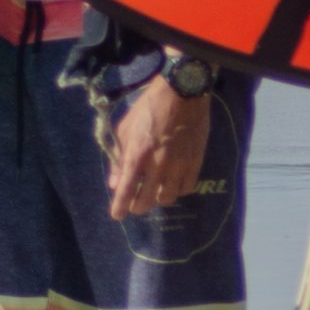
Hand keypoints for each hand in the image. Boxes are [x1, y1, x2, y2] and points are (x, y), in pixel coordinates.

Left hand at [105, 77, 210, 219]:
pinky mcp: (195, 163)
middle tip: (134, 204)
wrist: (182, 94)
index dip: (120, 207)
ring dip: (157, 199)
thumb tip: (114, 182)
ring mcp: (178, 166)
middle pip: (146, 201)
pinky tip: (172, 185)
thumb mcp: (125, 128)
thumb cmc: (148, 107)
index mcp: (137, 155)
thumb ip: (119, 156)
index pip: (125, 191)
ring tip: (153, 193)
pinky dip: (177, 191)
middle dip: (137, 206)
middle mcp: (157, 166)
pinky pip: (186, 189)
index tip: (117, 216)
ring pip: (167, 198)